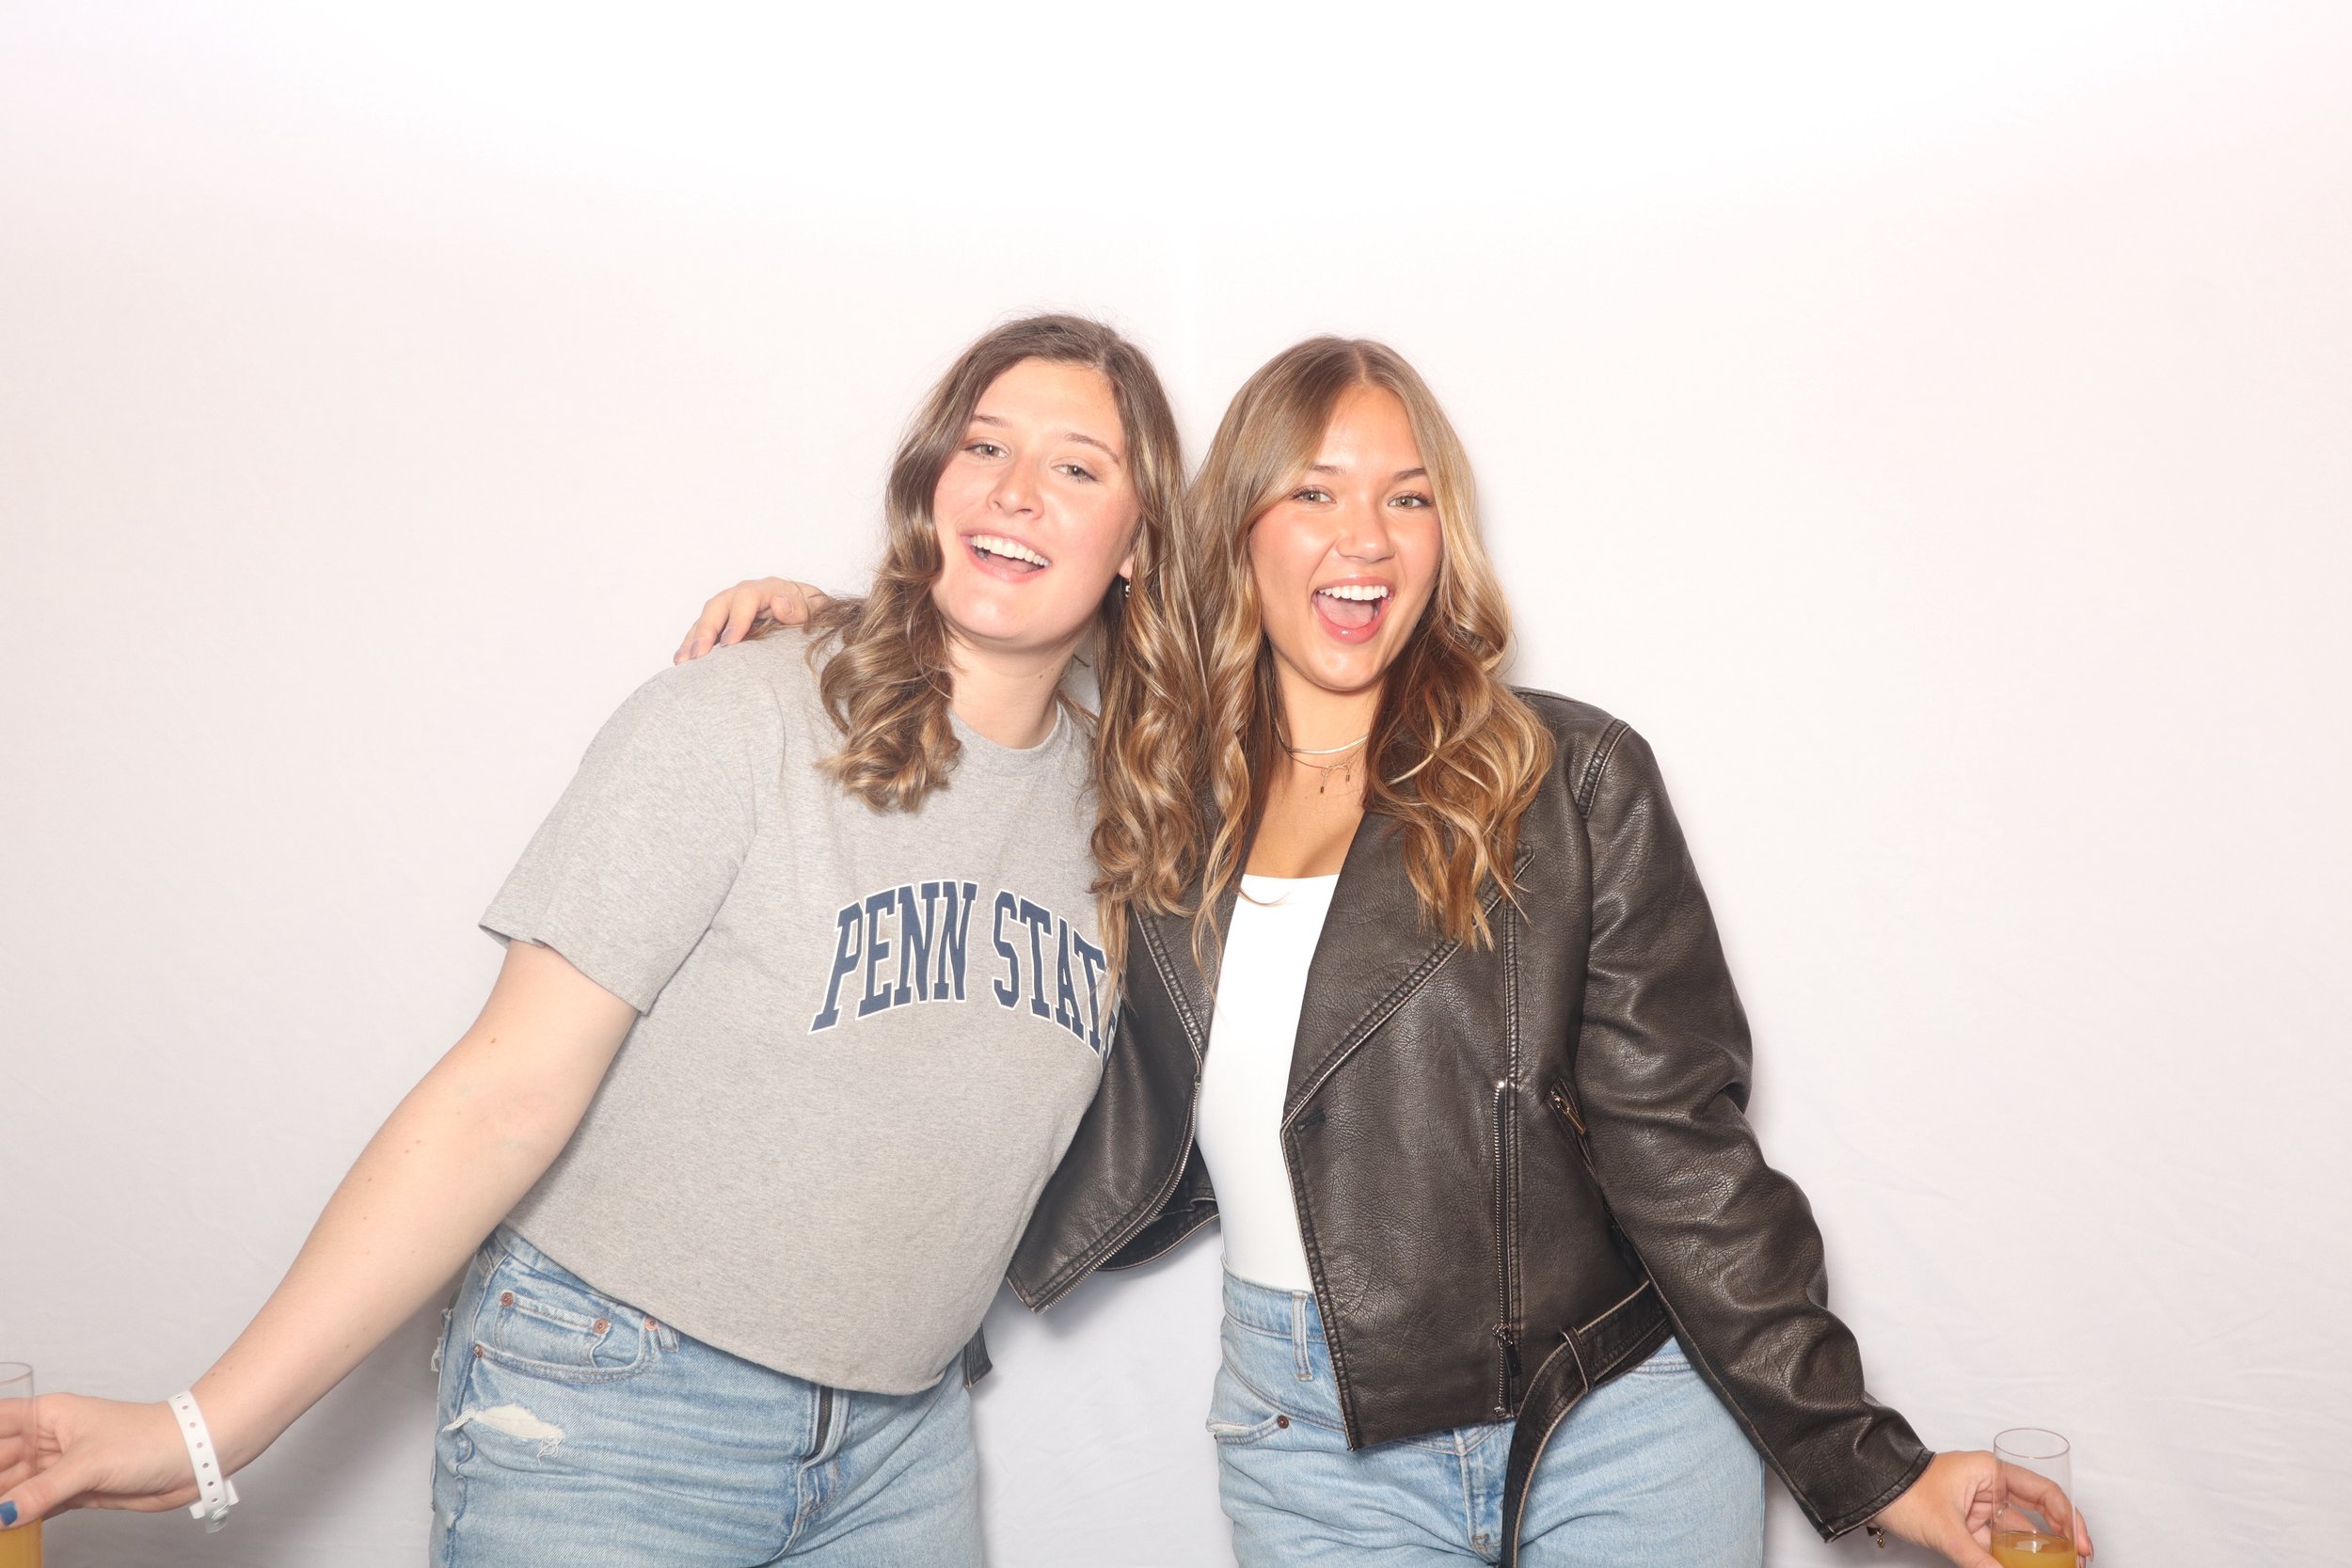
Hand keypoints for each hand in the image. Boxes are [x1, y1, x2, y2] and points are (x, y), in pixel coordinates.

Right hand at [0, 1393, 202, 1526]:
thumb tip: (1, 1514)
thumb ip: (40, 1491)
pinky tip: (6, 1531)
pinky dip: (18, 1520)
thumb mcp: (87, 1463)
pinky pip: (34, 1507)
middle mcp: (47, 1439)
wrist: (191, 1458)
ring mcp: (59, 1467)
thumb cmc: (147, 1439)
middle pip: (0, 1461)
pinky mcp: (73, 1492)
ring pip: (14, 1488)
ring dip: (1, 1505)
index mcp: (46, 1415)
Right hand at [673, 577, 826, 662]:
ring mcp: (732, 609)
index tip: (730, 643)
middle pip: (719, 606)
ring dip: (692, 640)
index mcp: (768, 589)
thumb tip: (780, 604)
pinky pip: (702, 631)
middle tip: (699, 655)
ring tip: (684, 662)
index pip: (746, 598)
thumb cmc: (814, 614)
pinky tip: (682, 662)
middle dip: (706, 630)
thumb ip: (801, 608)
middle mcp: (745, 595)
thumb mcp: (816, 609)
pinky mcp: (724, 623)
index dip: (736, 619)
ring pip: (705, 619)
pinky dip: (691, 645)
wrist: (813, 616)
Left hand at [1873, 1450, 2093, 1566]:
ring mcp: (1984, 1507)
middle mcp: (1993, 1486)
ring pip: (2023, 1532)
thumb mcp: (1944, 1528)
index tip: (2082, 1546)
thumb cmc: (1904, 1493)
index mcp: (1992, 1471)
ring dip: (2042, 1554)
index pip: (2045, 1492)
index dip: (2070, 1518)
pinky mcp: (1973, 1525)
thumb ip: (1976, 1560)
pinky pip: (2003, 1544)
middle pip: (2041, 1512)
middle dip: (2064, 1539)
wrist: (1870, 1491)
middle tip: (2081, 1564)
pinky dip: (2017, 1560)